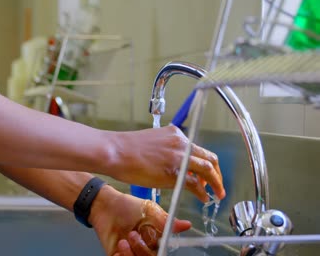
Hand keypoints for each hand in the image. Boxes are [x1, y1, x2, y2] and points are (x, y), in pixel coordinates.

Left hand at [90, 186, 190, 255]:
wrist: (106, 204)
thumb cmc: (128, 206)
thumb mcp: (150, 211)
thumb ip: (166, 221)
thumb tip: (186, 225)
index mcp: (156, 239)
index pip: (163, 250)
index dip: (161, 249)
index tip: (157, 242)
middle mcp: (145, 248)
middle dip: (142, 250)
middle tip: (134, 235)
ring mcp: (131, 252)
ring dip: (131, 254)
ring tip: (123, 241)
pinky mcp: (116, 255)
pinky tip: (118, 249)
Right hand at [107, 125, 224, 201]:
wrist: (115, 151)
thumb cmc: (125, 149)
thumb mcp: (151, 143)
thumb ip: (165, 151)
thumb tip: (171, 164)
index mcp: (174, 134)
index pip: (198, 149)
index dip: (206, 163)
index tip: (206, 173)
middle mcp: (181, 143)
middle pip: (209, 158)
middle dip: (216, 173)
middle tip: (217, 185)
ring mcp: (179, 156)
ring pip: (207, 170)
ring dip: (215, 183)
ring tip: (217, 194)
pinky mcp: (175, 171)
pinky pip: (195, 183)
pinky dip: (202, 192)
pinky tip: (203, 198)